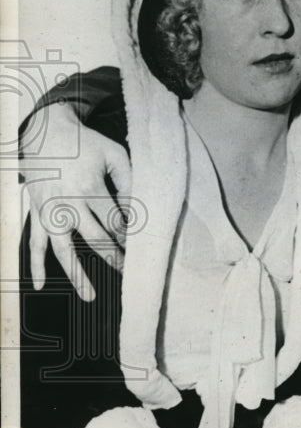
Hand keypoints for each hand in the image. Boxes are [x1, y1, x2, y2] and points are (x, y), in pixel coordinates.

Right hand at [21, 103, 131, 300]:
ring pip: (63, 250)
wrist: (47, 131)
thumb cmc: (86, 145)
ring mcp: (49, 211)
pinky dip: (36, 264)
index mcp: (90, 188)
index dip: (129, 237)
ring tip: (90, 296)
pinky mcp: (37, 213)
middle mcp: (68, 203)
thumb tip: (135, 213)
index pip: (115, 223)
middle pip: (95, 239)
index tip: (138, 247)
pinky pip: (34, 242)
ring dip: (77, 274)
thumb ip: (129, 182)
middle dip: (114, 257)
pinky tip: (39, 284)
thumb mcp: (114, 155)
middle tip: (129, 272)